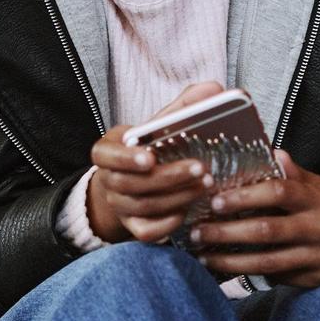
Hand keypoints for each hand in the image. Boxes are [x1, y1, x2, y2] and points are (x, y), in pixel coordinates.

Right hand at [86, 81, 224, 242]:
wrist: (132, 181)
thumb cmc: (149, 148)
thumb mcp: (158, 125)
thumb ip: (183, 107)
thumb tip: (213, 89)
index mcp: (108, 150)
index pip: (105, 155)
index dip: (125, 158)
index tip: (149, 156)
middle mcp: (109, 180)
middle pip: (131, 183)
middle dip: (168, 177)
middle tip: (199, 168)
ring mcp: (119, 205)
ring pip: (143, 206)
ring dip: (177, 196)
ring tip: (205, 184)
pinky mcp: (133, 226)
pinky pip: (146, 232)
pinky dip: (168, 223)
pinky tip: (189, 209)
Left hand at [186, 151, 319, 287]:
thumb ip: (294, 174)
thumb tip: (270, 152)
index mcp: (318, 200)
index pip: (280, 193)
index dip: (246, 196)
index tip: (216, 199)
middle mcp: (319, 229)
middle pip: (266, 231)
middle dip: (227, 232)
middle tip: (197, 231)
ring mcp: (316, 258)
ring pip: (267, 262)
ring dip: (230, 260)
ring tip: (202, 254)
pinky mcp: (312, 281)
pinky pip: (276, 278)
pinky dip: (247, 275)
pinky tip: (224, 269)